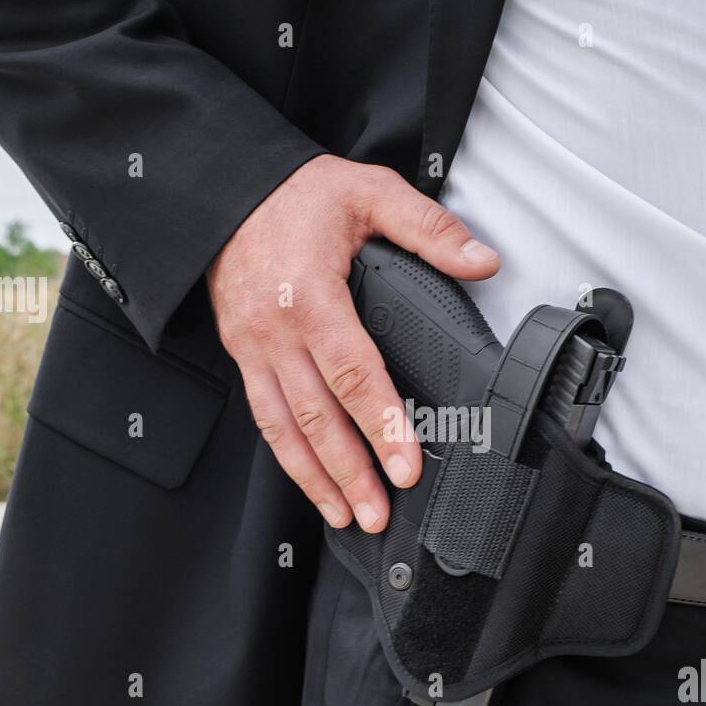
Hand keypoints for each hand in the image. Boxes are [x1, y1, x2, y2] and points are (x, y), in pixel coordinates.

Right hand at [208, 154, 499, 532]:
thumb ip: (429, 229)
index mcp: (311, 296)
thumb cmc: (295, 193)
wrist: (222, 190)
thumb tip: (483, 261)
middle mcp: (276, 331)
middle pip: (317, 417)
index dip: (381, 424)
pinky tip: (313, 482)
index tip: (404, 464)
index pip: (352, 374)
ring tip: (347, 515)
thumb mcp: (369, 192)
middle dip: (350, 471)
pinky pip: (265, 416)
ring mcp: (252, 348)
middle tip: (379, 511)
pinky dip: (289, 457)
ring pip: (285, 429)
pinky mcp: (241, 354)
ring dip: (316, 478)